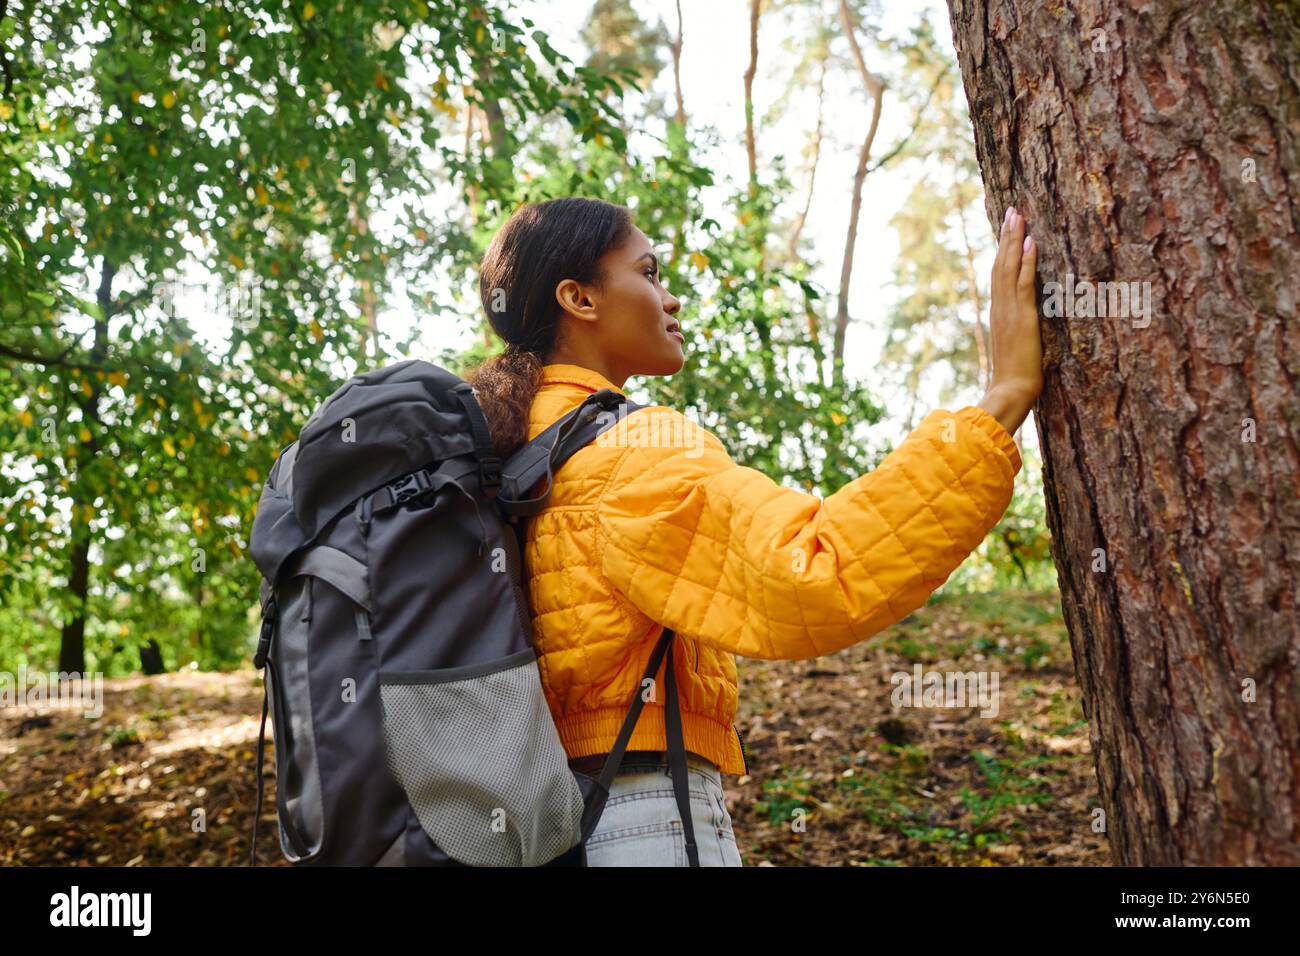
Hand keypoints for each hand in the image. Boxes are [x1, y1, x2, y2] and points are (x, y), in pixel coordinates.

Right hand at [978, 205, 1042, 435]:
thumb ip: (1017, 334)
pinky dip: (1026, 261)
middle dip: (1006, 236)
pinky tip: (1030, 242)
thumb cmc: (1015, 378)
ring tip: (1017, 216)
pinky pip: (1023, 282)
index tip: (1008, 229)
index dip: (1003, 251)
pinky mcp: (1022, 316)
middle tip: (1012, 210)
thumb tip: (1023, 328)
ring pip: (1009, 268)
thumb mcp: (1016, 349)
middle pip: (1001, 264)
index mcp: (999, 313)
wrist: (1011, 391)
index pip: (999, 275)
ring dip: (1014, 240)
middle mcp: (1000, 307)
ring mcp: (1009, 310)